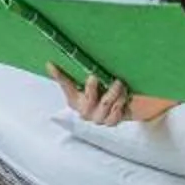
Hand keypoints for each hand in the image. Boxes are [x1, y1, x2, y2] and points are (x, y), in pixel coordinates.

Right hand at [49, 67, 178, 125]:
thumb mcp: (97, 76)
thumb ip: (79, 70)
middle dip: (91, 90)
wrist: (132, 102)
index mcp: (75, 99)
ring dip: (112, 94)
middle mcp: (85, 111)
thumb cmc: (109, 88)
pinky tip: (125, 97)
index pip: (65, 84)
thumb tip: (52, 62)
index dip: (59, 75)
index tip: (52, 63)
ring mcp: (98, 118)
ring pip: (103, 107)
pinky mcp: (111, 122)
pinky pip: (114, 115)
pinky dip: (120, 104)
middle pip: (85, 102)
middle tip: (95, 77)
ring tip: (119, 84)